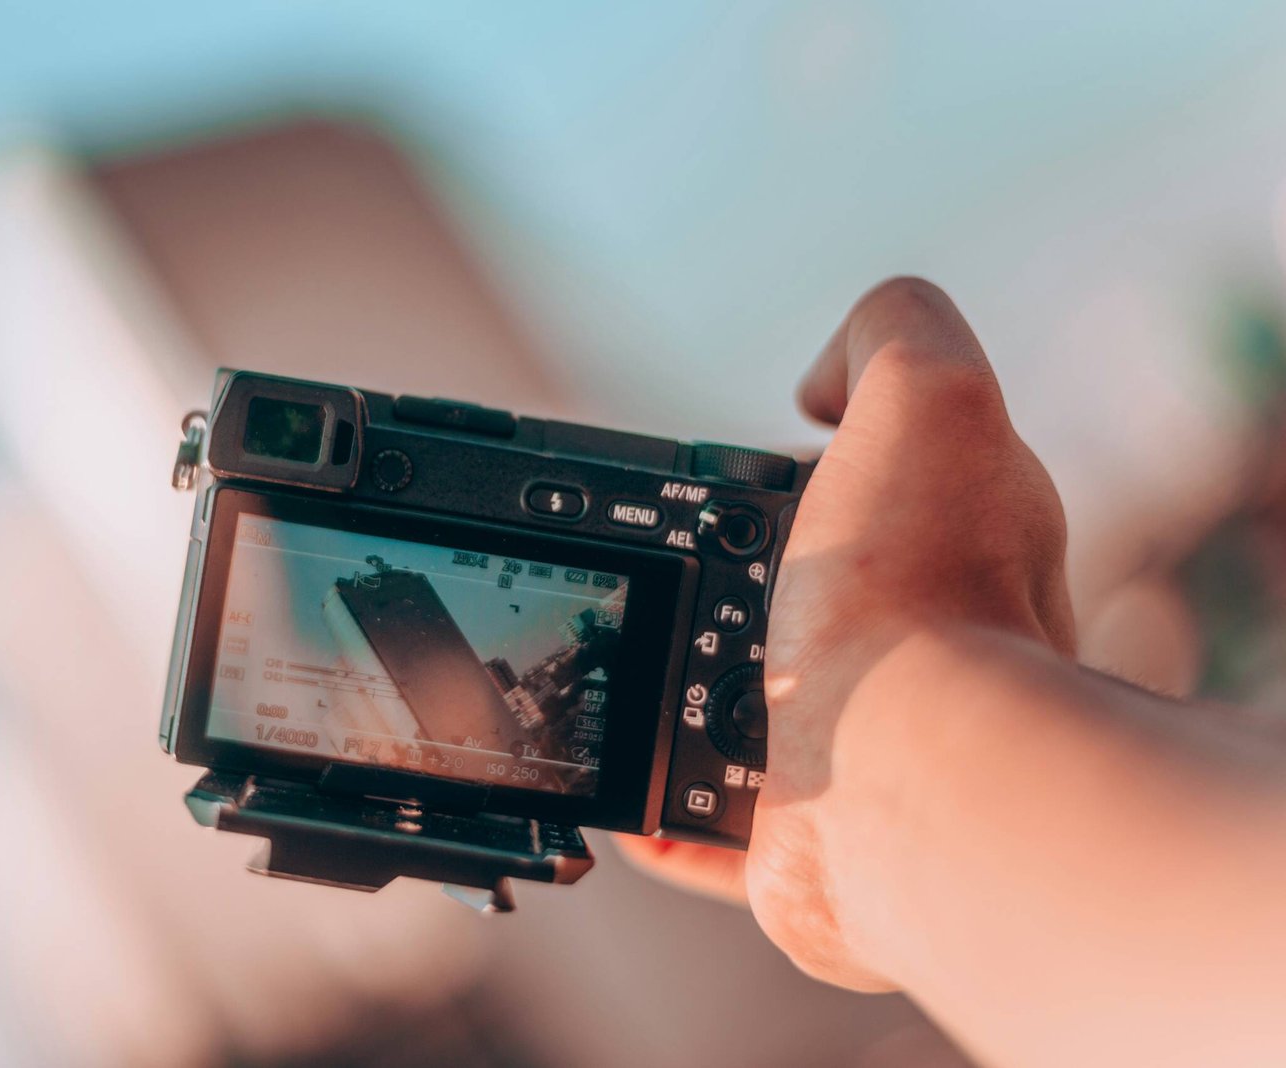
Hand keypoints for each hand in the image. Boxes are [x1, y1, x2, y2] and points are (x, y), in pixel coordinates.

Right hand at [620, 277, 1074, 989]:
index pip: (885, 483)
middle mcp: (926, 644)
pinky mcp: (807, 833)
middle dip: (734, 576)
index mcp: (959, 541)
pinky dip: (662, 807)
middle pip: (812, 592)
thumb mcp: (929, 391)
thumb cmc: (919, 595)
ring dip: (686, 686)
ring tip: (622, 664)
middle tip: (662, 566)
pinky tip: (622, 788)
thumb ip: (891, 334)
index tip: (745, 468)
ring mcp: (866, 742)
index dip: (816, 462)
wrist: (910, 782)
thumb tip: (821, 385)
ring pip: (761, 705)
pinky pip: (715, 822)